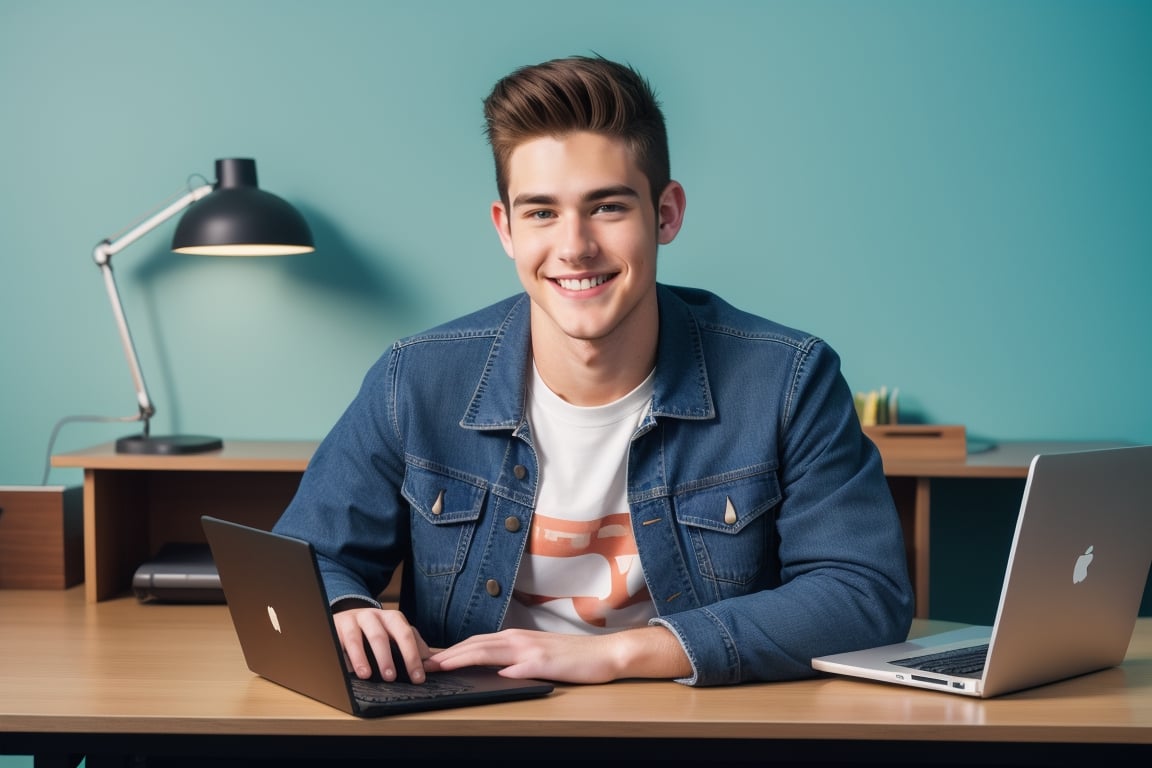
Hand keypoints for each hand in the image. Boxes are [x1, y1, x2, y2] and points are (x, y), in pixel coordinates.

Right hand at [333, 606, 431, 683]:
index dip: (412, 657)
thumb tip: (432, 664)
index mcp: (392, 618)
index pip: (406, 635)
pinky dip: (342, 656)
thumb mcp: (397, 634)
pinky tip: (345, 669)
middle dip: (386, 657)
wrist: (349, 616)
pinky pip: (337, 642)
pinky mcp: (334, 628)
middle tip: (391, 678)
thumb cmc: (378, 630)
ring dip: (361, 657)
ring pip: (356, 638)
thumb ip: (414, 646)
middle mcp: (372, 616)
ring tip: (367, 675)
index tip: (417, 678)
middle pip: (380, 636)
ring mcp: (352, 621)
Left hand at [424, 625, 691, 683]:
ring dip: (464, 657)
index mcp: (516, 638)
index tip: (431, 658)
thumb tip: (493, 669)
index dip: (452, 650)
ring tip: (442, 665)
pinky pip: (520, 666)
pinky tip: (490, 675)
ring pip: (491, 650)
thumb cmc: (572, 656)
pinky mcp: (545, 662)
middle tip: (424, 662)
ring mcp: (531, 650)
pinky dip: (503, 669)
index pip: (477, 643)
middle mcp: (519, 639)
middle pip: (476, 644)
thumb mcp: (537, 655)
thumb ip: (515, 659)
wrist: (604, 653)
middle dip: (448, 653)